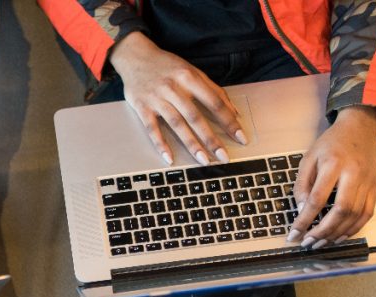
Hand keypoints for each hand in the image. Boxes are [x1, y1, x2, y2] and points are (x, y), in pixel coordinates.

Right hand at [109, 32, 246, 165]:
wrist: (135, 56)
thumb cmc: (167, 66)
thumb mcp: (192, 71)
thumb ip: (213, 90)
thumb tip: (234, 112)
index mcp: (189, 77)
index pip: (214, 102)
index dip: (229, 121)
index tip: (240, 137)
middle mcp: (174, 88)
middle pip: (196, 117)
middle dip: (211, 138)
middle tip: (223, 156)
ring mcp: (157, 98)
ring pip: (177, 124)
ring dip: (191, 144)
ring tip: (203, 160)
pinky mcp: (142, 107)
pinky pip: (152, 128)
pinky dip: (160, 143)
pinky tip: (169, 158)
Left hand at [288, 106, 375, 247]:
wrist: (360, 128)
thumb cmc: (331, 143)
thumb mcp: (309, 158)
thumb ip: (302, 184)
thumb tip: (301, 210)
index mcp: (333, 164)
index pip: (318, 199)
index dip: (305, 220)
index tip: (294, 234)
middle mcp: (353, 174)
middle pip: (341, 210)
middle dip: (323, 231)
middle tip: (308, 243)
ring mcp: (367, 182)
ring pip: (355, 215)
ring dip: (337, 234)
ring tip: (321, 243)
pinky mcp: (375, 188)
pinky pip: (367, 214)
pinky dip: (354, 228)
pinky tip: (340, 236)